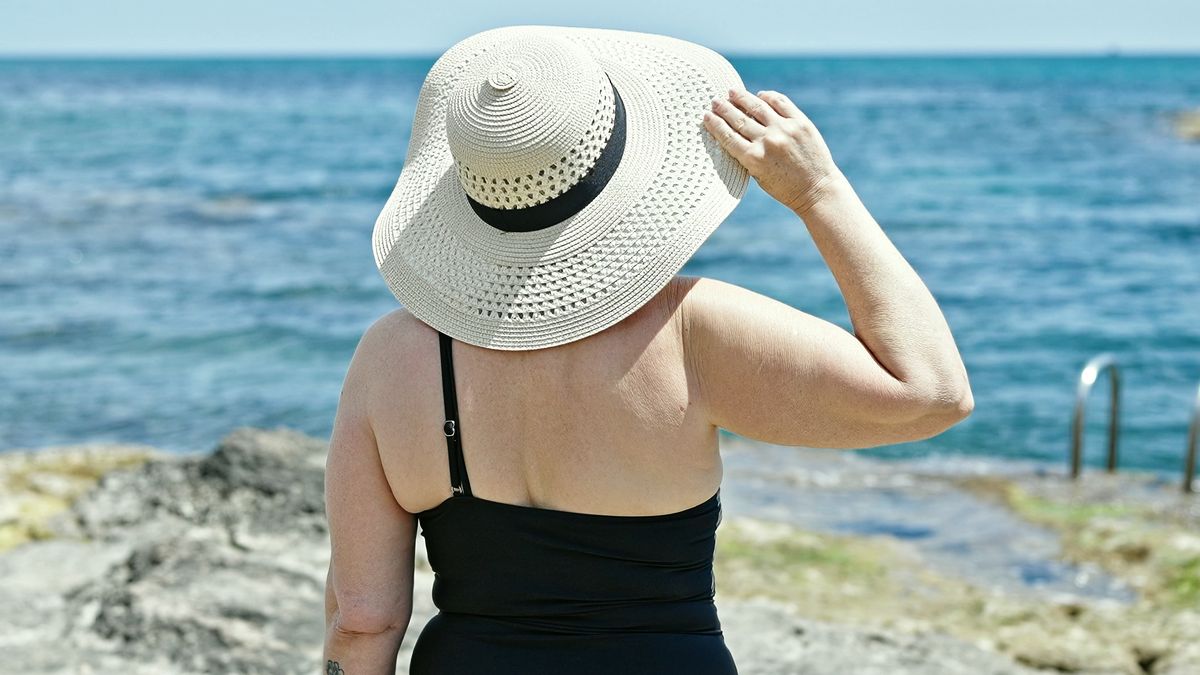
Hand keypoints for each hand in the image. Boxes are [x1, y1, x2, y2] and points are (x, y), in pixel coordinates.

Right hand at [704, 88, 843, 216]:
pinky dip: (768, 96)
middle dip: (724, 108)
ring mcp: (785, 129)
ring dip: (742, 98)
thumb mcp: (759, 177)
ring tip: (732, 92)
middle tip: (715, 101)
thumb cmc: (785, 188)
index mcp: (753, 159)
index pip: (727, 136)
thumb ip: (747, 156)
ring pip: (757, 107)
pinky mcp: (800, 122)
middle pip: (739, 119)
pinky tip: (760, 95)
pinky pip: (781, 102)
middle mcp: (767, 141)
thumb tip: (734, 132)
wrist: (816, 188)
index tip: (706, 116)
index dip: (715, 124)